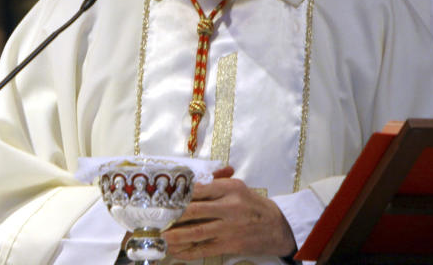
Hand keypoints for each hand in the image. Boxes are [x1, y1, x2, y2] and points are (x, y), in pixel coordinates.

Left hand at [163, 168, 295, 259]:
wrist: (277, 227)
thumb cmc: (254, 205)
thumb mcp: (239, 187)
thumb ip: (217, 183)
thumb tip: (192, 182)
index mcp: (231, 188)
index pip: (200, 189)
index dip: (179, 194)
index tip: (163, 198)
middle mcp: (229, 207)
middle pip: (194, 210)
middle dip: (172, 215)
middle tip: (155, 217)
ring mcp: (229, 228)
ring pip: (195, 231)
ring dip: (175, 235)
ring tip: (160, 236)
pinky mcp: (229, 245)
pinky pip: (203, 249)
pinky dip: (187, 251)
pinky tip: (175, 251)